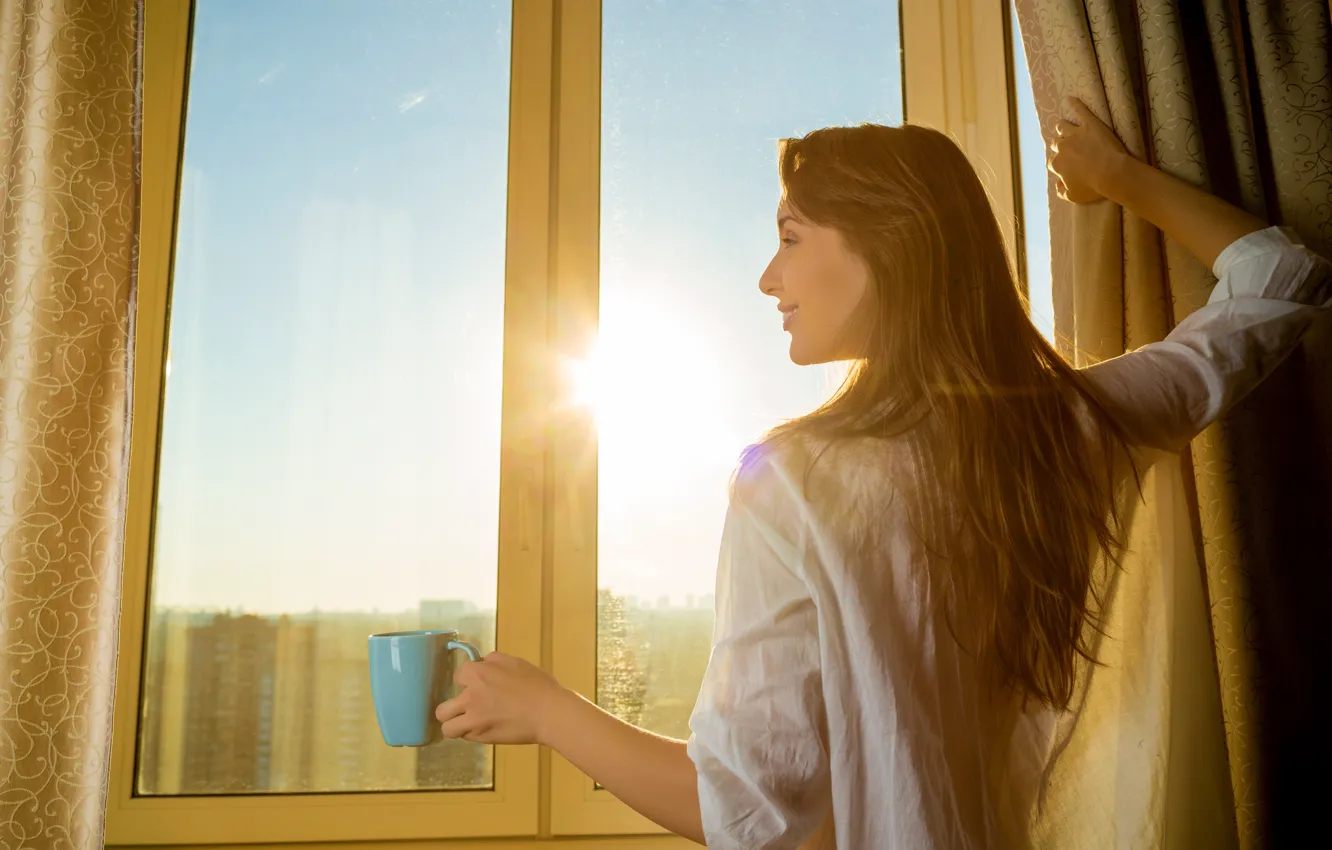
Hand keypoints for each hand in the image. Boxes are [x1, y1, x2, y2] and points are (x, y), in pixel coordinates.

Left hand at [435, 651, 567, 744]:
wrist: (549, 712)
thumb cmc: (538, 686)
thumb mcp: (515, 662)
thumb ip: (494, 661)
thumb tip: (483, 662)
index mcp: (479, 673)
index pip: (458, 675)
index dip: (467, 682)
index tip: (476, 687)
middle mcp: (470, 695)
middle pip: (443, 707)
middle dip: (452, 708)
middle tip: (468, 710)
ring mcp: (473, 717)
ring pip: (447, 725)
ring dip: (454, 725)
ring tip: (466, 725)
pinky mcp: (480, 734)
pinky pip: (463, 736)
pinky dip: (469, 734)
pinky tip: (481, 731)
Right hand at [1048, 97, 1128, 203]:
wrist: (1112, 173)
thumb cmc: (1094, 186)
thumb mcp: (1074, 196)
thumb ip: (1061, 191)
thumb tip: (1057, 185)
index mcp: (1057, 164)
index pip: (1053, 162)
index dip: (1060, 164)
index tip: (1067, 167)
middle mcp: (1062, 147)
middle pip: (1056, 143)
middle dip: (1060, 146)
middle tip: (1070, 149)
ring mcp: (1075, 133)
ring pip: (1062, 127)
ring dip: (1063, 128)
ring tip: (1066, 128)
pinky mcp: (1090, 123)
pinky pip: (1080, 110)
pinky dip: (1074, 104)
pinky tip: (1070, 99)